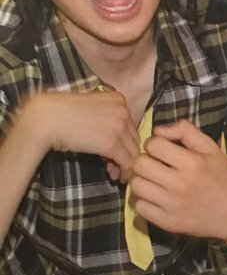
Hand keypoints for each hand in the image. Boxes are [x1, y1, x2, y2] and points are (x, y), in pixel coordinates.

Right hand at [22, 90, 140, 181]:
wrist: (46, 118)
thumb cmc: (62, 113)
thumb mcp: (91, 108)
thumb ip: (107, 118)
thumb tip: (116, 140)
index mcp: (119, 98)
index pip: (130, 125)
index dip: (124, 140)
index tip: (114, 151)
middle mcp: (123, 111)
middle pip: (133, 139)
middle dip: (125, 154)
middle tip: (114, 166)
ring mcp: (119, 127)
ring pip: (133, 152)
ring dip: (124, 165)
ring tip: (113, 172)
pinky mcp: (112, 144)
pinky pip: (126, 162)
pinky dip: (123, 171)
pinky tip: (114, 175)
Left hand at [130, 119, 226, 240]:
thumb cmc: (222, 177)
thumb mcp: (211, 148)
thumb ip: (186, 131)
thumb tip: (158, 130)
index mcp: (192, 163)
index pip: (153, 145)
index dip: (155, 144)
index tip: (162, 151)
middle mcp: (180, 184)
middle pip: (140, 165)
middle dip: (145, 161)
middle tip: (156, 166)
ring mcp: (172, 205)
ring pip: (137, 186)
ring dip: (143, 181)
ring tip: (155, 182)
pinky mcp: (168, 223)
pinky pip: (140, 208)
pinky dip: (144, 202)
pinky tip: (156, 199)